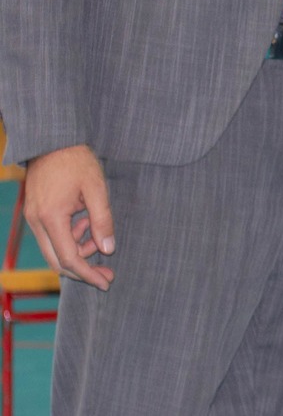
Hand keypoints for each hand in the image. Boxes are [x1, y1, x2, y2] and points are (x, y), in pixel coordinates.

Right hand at [22, 143, 114, 289]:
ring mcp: (33, 218)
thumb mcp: (96, 188)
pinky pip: (51, 236)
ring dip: (77, 249)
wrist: (53, 140)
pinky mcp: (35, 213)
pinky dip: (69, 237)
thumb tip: (108, 249)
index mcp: (51, 218)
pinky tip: (84, 223)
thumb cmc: (76, 161)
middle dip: (83, 269)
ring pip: (54, 250)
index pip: (69, 259)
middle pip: (57, 261)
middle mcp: (37, 222)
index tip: (106, 281)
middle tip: (107, 272)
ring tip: (97, 231)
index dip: (88, 274)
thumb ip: (102, 220)